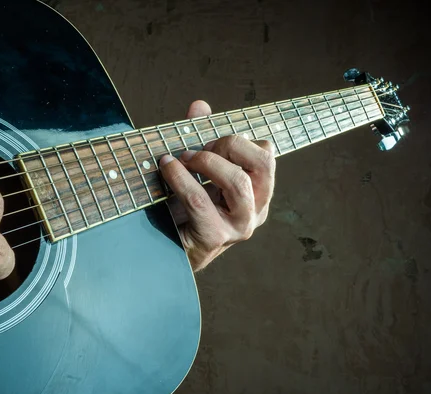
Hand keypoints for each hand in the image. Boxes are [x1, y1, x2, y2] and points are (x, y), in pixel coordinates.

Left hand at [159, 101, 275, 270]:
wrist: (165, 249)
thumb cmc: (184, 207)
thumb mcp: (196, 170)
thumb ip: (200, 136)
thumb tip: (200, 106)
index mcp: (258, 192)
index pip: (266, 155)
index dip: (238, 140)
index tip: (208, 142)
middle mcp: (256, 210)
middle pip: (263, 163)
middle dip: (228, 145)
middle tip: (199, 148)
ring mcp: (238, 227)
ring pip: (237, 182)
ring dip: (206, 162)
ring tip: (182, 158)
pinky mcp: (215, 237)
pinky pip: (200, 200)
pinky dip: (180, 178)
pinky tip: (166, 167)